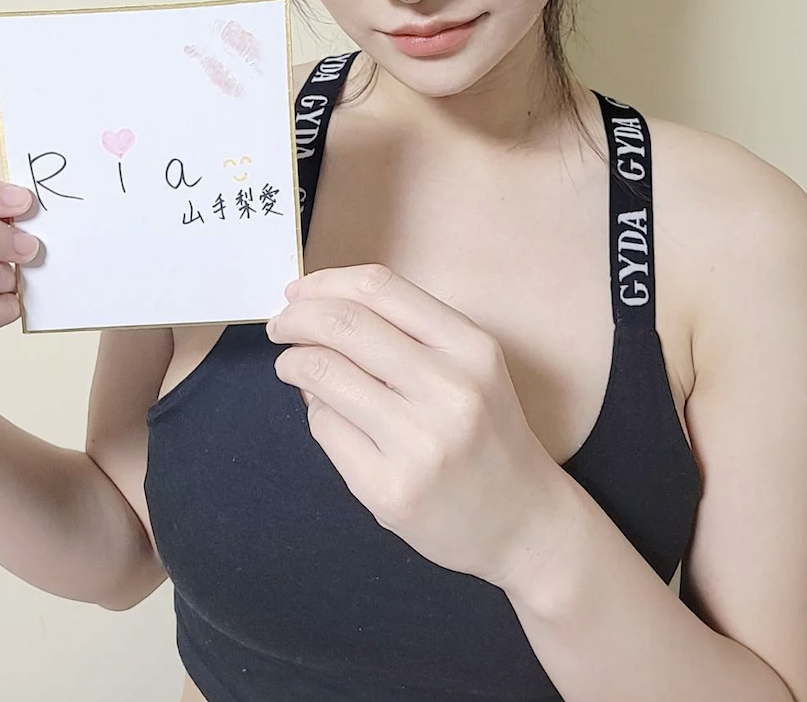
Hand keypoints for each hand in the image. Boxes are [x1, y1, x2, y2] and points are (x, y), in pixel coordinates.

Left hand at [266, 263, 565, 589]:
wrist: (525, 522)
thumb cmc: (488, 433)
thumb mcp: (471, 366)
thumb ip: (407, 332)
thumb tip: (318, 307)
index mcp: (471, 348)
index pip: (379, 288)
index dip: (326, 283)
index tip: (299, 293)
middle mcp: (450, 390)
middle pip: (344, 325)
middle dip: (296, 318)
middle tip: (281, 326)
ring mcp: (418, 444)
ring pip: (323, 374)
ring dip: (294, 362)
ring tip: (294, 367)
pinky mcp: (388, 490)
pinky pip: (324, 429)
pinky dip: (315, 412)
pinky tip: (328, 414)